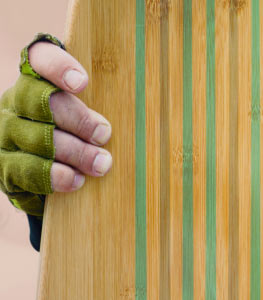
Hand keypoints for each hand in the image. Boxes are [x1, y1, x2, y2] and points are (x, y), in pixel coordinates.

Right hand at [0, 34, 111, 215]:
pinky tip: (76, 180)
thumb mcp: (94, 109)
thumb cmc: (82, 132)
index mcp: (36, 80)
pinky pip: (24, 170)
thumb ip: (108, 98)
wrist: (49, 172)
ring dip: (73, 151)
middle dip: (77, 119)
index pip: (39, 58)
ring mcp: (7, 134)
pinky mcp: (4, 166)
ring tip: (102, 163)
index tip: (83, 83)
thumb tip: (151, 100)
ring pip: (35, 138)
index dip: (58, 67)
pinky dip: (54, 175)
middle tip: (105, 133)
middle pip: (40, 102)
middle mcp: (15, 103)